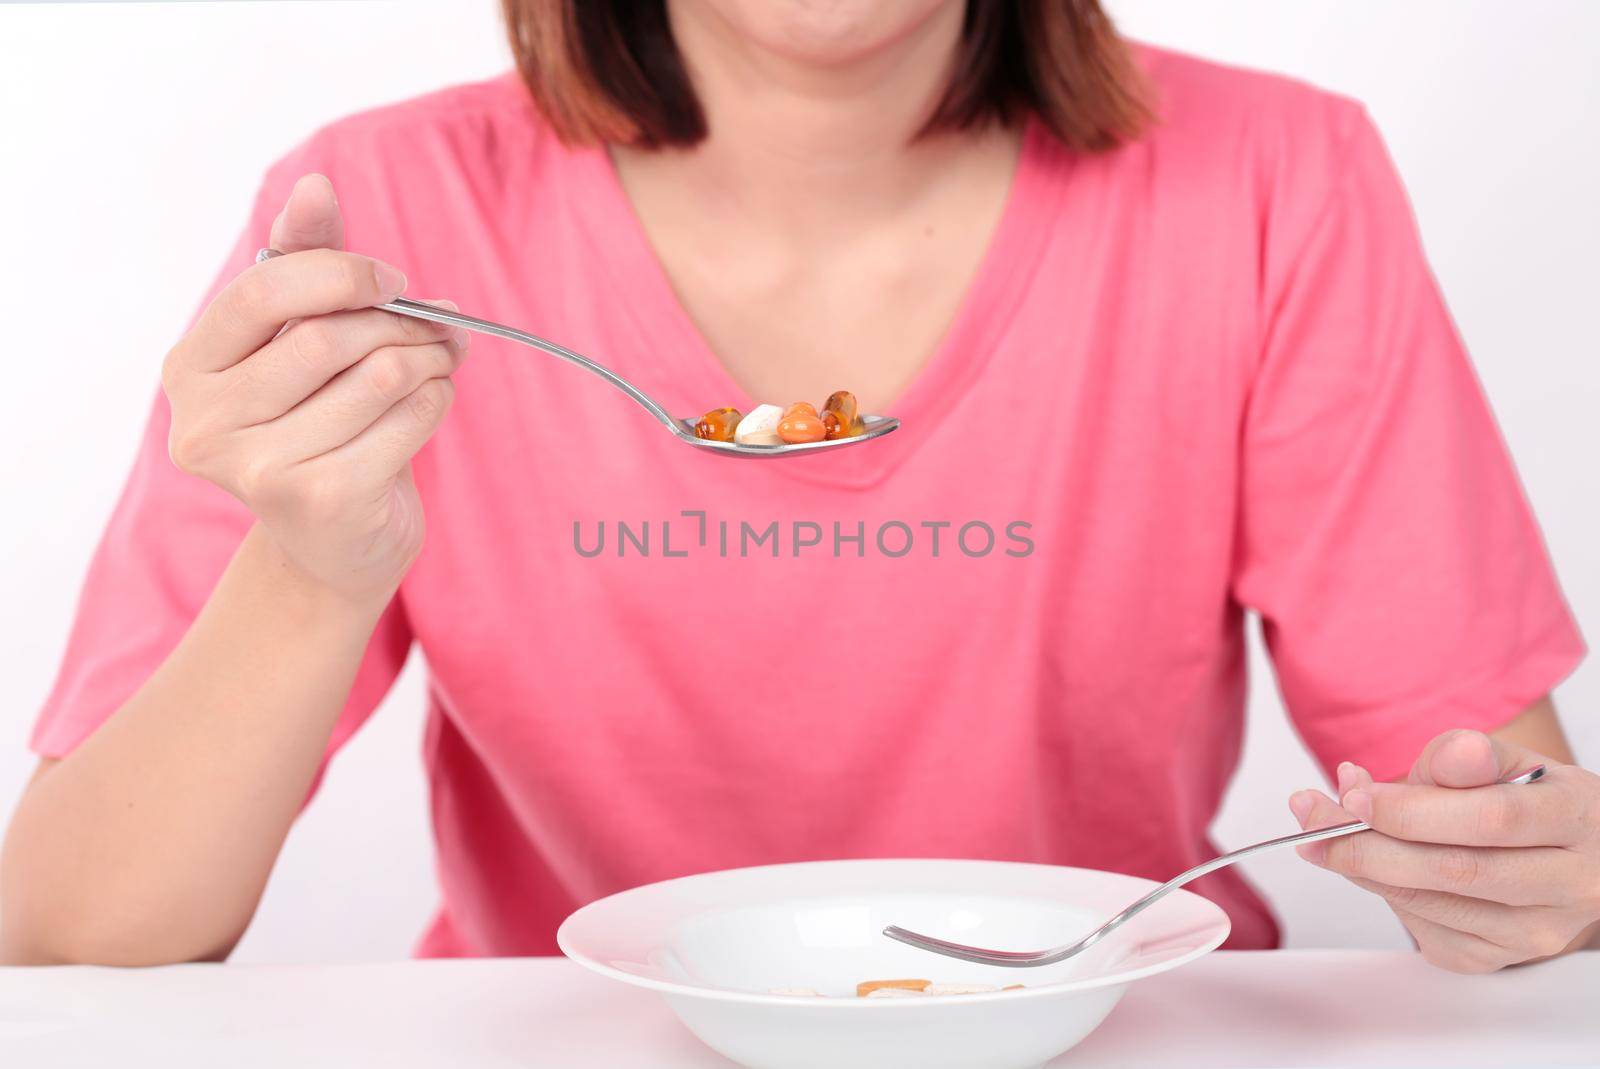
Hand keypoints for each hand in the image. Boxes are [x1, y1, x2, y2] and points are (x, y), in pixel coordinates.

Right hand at [162, 174, 467, 602]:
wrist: (337, 543)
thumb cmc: (320, 426)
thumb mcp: (304, 340)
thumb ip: (307, 264)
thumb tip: (314, 185)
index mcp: (188, 368)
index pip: (264, 290)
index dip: (340, 274)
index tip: (392, 280)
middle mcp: (205, 423)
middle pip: (328, 336)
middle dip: (399, 324)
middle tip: (440, 327)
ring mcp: (257, 469)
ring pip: (378, 376)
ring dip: (429, 361)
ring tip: (440, 363)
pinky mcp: (320, 500)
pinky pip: (407, 420)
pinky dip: (435, 402)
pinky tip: (430, 405)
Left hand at [1289, 729, 1599, 972]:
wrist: (1566, 858)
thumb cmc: (1529, 801)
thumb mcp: (1510, 761)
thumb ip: (1469, 756)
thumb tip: (1450, 754)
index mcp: (1575, 819)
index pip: (1492, 819)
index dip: (1414, 811)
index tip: (1355, 795)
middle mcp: (1568, 885)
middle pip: (1453, 871)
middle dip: (1365, 841)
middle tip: (1308, 811)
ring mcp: (1534, 932)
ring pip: (1427, 903)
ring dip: (1358, 863)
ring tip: (1322, 823)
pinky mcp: (1494, 959)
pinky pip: (1418, 926)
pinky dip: (1379, 889)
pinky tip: (1368, 857)